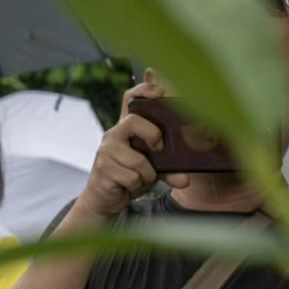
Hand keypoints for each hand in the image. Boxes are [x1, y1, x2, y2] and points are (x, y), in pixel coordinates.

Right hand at [71, 81, 186, 222]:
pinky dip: (137, 185)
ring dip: (147, 175)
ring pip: (138, 160)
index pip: (131, 98)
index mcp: (127, 127)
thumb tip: (185, 179)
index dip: (144, 89)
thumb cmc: (129, 176)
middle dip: (152, 135)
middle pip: (134, 121)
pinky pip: (132, 177)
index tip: (159, 91)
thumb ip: (169, 169)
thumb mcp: (151, 168)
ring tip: (141, 178)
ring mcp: (106, 150)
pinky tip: (129, 186)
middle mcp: (114, 134)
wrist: (103, 198)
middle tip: (158, 147)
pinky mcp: (103, 168)